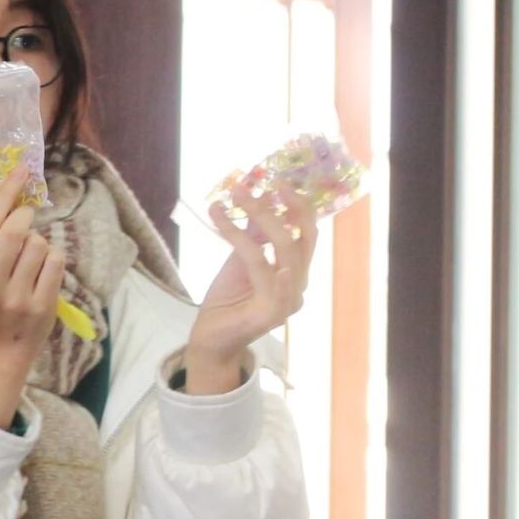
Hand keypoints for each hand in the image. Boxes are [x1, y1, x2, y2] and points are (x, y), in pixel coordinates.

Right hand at [0, 165, 65, 426]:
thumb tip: (14, 201)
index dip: (7, 193)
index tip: (21, 171)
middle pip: (16, 230)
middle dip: (27, 217)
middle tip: (27, 220)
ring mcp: (16, 297)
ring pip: (39, 244)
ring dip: (40, 244)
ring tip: (32, 260)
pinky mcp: (41, 306)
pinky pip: (56, 261)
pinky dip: (54, 259)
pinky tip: (44, 272)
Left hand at [185, 183, 316, 393]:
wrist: (211, 338)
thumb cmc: (228, 299)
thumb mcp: (240, 260)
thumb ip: (254, 234)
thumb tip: (260, 196)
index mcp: (296, 271)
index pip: (307, 234)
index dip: (298, 205)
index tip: (277, 180)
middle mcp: (298, 285)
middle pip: (298, 239)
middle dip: (278, 207)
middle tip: (249, 186)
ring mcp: (288, 301)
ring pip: (283, 252)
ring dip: (256, 220)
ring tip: (228, 200)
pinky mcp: (271, 313)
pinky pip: (267, 278)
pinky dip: (257, 254)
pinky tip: (239, 235)